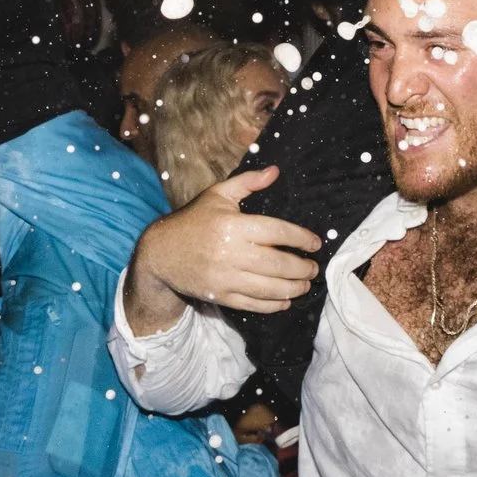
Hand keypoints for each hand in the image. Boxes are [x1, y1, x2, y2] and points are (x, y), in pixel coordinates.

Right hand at [129, 167, 321, 323]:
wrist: (161, 253)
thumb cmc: (194, 220)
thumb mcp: (218, 194)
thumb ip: (248, 182)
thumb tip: (274, 171)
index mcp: (233, 225)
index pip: (277, 232)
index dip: (301, 238)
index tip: (315, 243)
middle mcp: (231, 253)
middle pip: (278, 264)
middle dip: (302, 268)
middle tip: (313, 268)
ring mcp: (225, 277)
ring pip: (268, 288)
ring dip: (293, 288)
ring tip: (305, 284)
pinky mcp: (220, 296)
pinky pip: (252, 304)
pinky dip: (272, 305)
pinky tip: (285, 300)